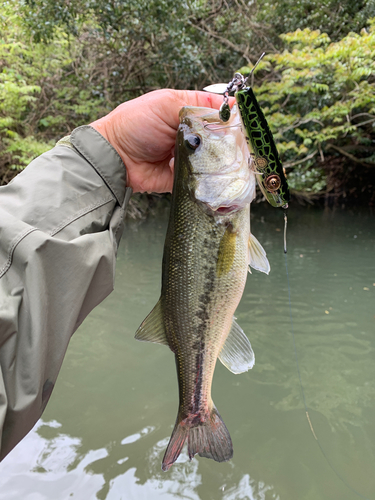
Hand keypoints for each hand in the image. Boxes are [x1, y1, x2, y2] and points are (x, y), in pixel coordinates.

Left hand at [90, 89, 233, 192]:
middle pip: (221, 137)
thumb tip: (230, 107)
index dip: (231, 115)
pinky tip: (218, 176)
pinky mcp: (187, 178)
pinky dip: (211, 179)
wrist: (116, 159)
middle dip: (229, 140)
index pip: (218, 110)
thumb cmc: (134, 125)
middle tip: (236, 145)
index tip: (243, 121)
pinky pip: (205, 180)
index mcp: (187, 112)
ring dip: (222, 160)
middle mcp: (192, 134)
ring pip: (216, 159)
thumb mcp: (164, 104)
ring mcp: (190, 157)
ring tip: (228, 161)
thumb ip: (197, 104)